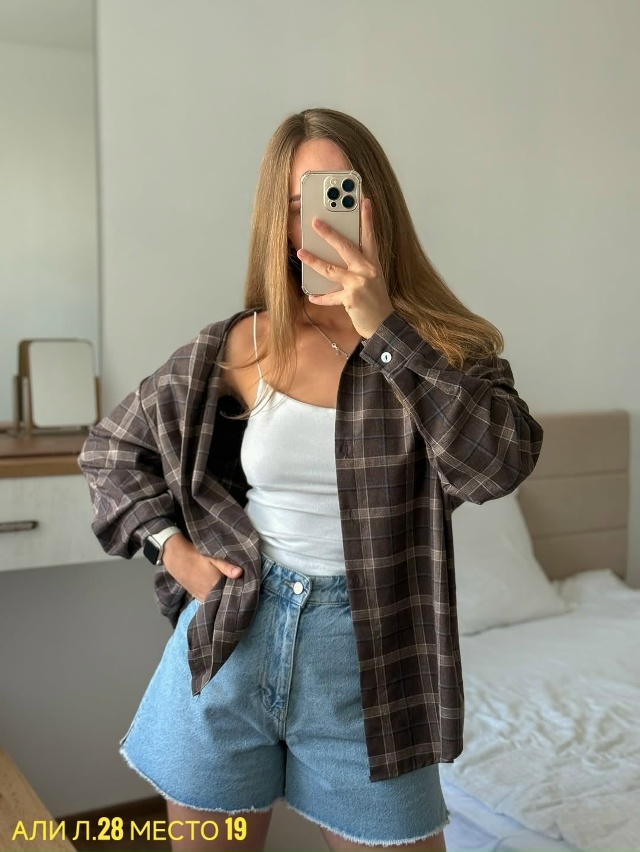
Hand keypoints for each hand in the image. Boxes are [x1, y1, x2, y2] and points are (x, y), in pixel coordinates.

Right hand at [162, 533, 242, 602]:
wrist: (176, 558)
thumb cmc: (196, 555)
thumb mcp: (213, 557)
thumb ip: (227, 566)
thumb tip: (240, 573)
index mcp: (216, 585)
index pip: (233, 591)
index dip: (241, 589)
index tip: (248, 586)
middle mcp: (209, 594)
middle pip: (225, 598)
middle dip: (233, 594)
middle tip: (240, 588)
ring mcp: (202, 597)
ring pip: (217, 600)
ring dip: (223, 597)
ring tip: (231, 591)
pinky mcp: (196, 597)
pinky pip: (209, 601)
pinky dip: (215, 598)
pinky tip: (219, 593)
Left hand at [296, 197, 393, 338]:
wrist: (384, 324)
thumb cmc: (375, 300)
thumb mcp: (372, 278)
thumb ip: (359, 266)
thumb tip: (337, 255)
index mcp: (373, 263)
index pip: (369, 236)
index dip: (367, 218)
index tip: (363, 199)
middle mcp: (367, 271)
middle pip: (346, 247)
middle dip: (329, 233)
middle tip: (316, 222)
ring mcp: (359, 284)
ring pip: (331, 270)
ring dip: (314, 261)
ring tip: (301, 253)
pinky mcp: (351, 299)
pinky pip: (331, 297)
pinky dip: (320, 297)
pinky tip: (311, 295)